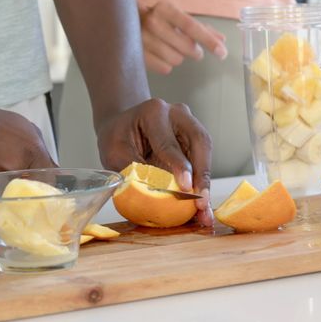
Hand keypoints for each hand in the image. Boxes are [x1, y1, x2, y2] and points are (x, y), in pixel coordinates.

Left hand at [95, 99, 213, 225]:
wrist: (124, 124)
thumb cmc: (117, 137)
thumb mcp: (114, 152)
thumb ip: (132, 170)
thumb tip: (151, 197)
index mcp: (154, 112)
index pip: (169, 143)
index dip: (180, 166)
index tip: (186, 187)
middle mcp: (177, 113)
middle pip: (199, 142)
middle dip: (202, 174)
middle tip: (201, 202)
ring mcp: (189, 123)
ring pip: (206, 151)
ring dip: (206, 182)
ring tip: (204, 208)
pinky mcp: (194, 138)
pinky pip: (203, 159)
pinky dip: (203, 182)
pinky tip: (201, 202)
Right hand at [140, 1, 227, 74]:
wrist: (124, 22)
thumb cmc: (159, 20)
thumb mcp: (178, 18)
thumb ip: (201, 28)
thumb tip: (222, 40)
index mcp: (165, 9)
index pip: (191, 26)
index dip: (208, 40)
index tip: (222, 52)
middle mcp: (152, 22)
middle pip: (186, 46)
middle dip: (194, 51)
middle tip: (192, 49)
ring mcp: (142, 39)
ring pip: (176, 59)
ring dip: (179, 57)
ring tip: (171, 49)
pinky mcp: (137, 55)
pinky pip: (165, 68)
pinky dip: (167, 65)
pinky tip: (160, 55)